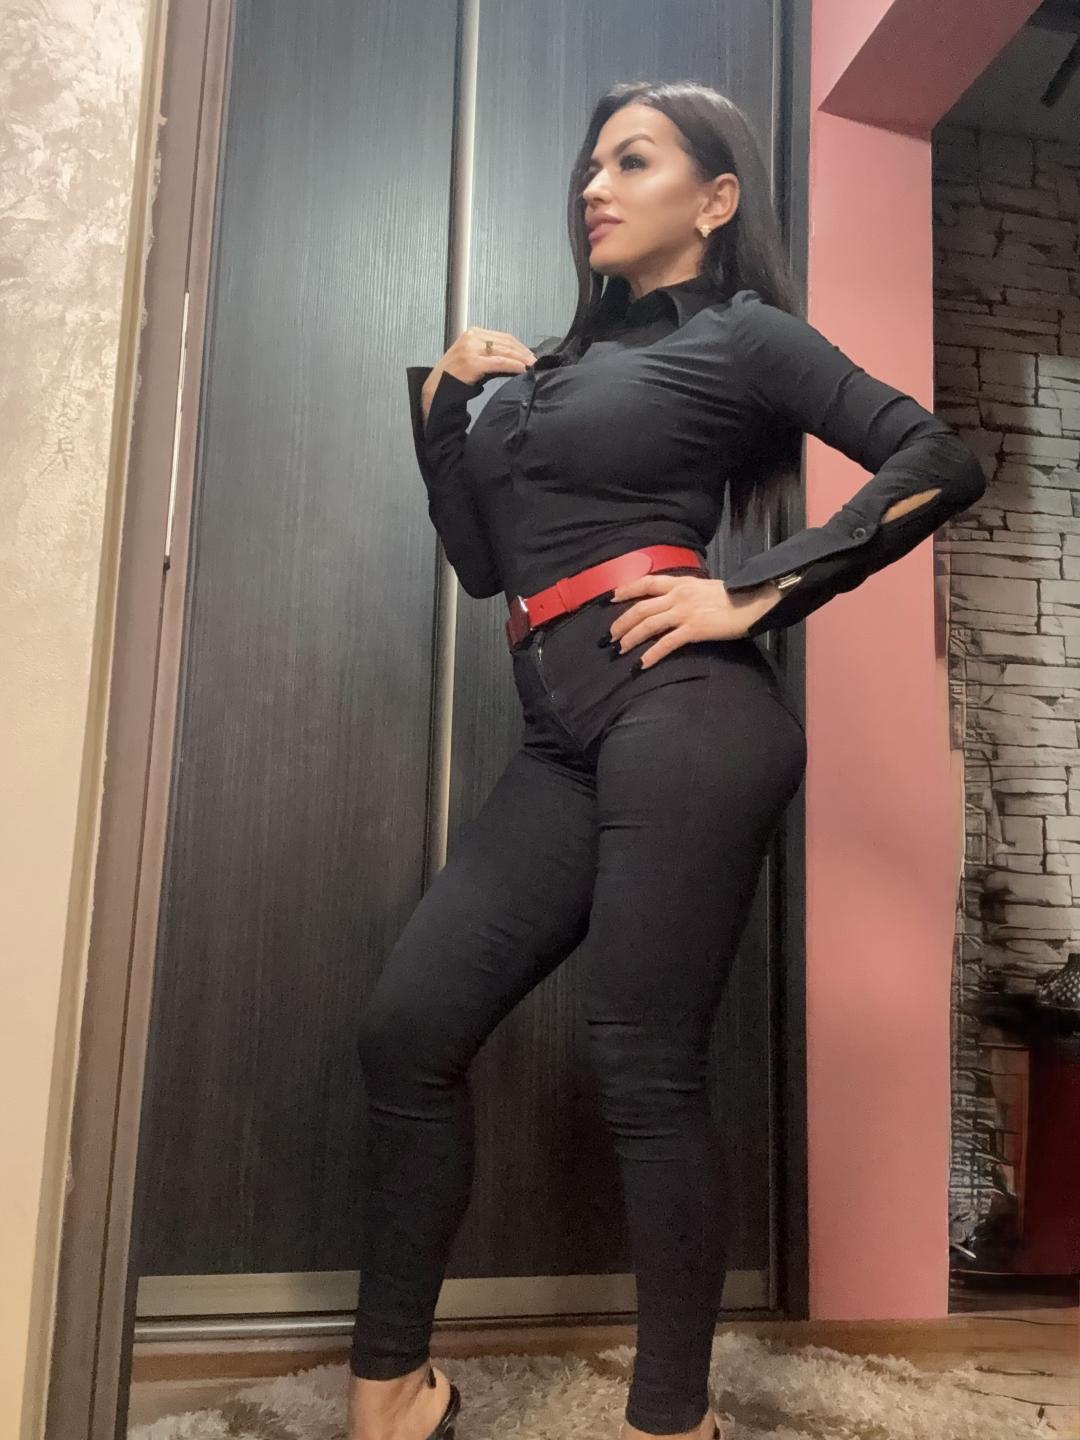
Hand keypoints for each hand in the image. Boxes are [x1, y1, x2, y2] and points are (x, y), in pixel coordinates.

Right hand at [431, 326, 536, 389]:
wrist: (435, 390)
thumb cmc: (454, 377)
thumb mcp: (473, 358)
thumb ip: (491, 354)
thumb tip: (515, 358)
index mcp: (472, 334)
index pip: (502, 337)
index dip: (519, 346)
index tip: (530, 354)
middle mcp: (471, 337)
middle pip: (505, 342)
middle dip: (522, 352)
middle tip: (535, 361)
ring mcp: (470, 349)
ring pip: (503, 351)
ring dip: (520, 358)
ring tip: (531, 365)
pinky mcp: (472, 362)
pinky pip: (498, 362)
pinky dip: (512, 365)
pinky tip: (521, 369)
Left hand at [606, 574, 780, 669]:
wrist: (754, 602)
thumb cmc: (734, 597)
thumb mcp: (705, 588)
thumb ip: (687, 593)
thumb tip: (673, 602)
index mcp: (682, 583)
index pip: (647, 582)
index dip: (627, 590)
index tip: (612, 598)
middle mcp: (679, 595)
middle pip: (641, 608)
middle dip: (622, 623)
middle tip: (610, 636)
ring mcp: (685, 612)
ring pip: (649, 625)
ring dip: (631, 638)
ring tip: (621, 650)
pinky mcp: (694, 629)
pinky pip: (667, 643)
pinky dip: (652, 654)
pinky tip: (642, 664)